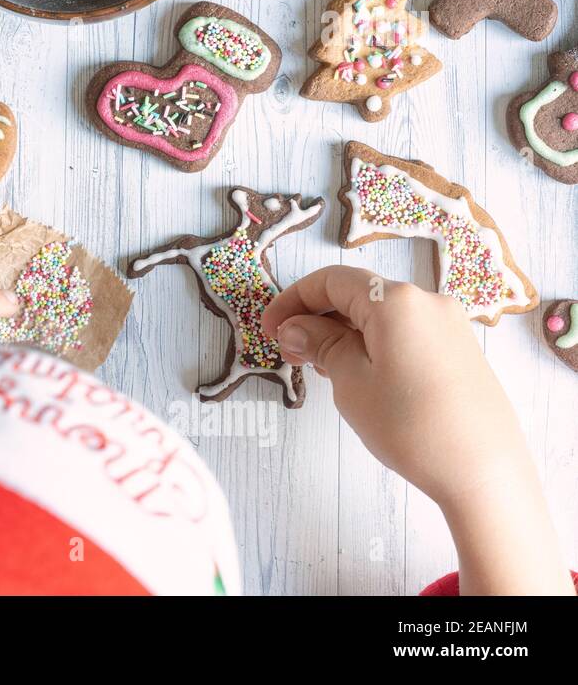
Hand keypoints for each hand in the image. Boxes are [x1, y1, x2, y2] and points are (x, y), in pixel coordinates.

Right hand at [264, 265, 572, 594]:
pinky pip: (406, 334)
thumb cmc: (410, 426)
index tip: (270, 329)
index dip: (292, 300)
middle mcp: (427, 302)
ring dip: (345, 333)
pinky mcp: (461, 352)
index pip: (331, 280)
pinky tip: (360, 377)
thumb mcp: (350, 382)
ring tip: (323, 370)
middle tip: (291, 354)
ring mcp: (450, 326)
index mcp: (396, 300)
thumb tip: (296, 327)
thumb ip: (320, 344)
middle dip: (318, 318)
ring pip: (382, 316)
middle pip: (358, 295)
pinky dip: (374, 344)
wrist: (483, 473)